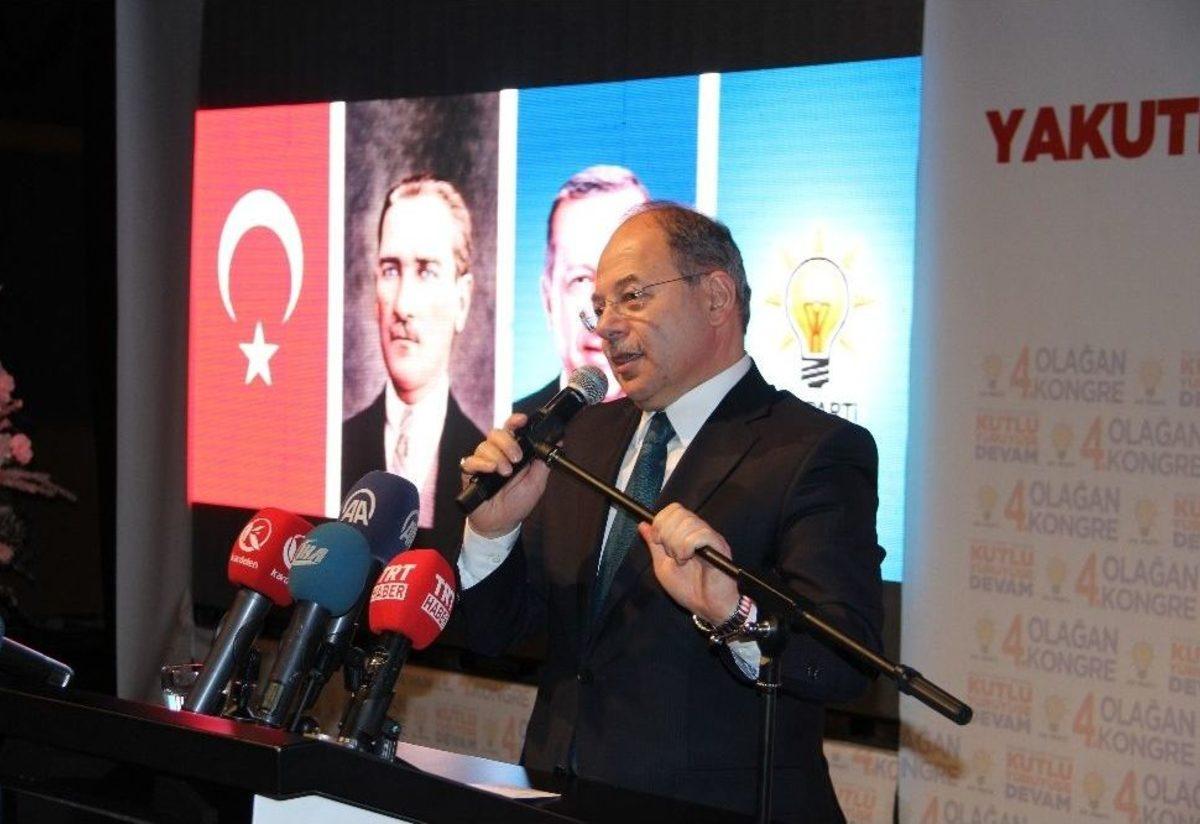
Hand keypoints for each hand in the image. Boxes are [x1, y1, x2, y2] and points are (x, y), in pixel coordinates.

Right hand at [461, 413, 550, 537]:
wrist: (501, 523)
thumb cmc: (518, 502)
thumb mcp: (537, 483)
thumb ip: (543, 462)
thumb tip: (559, 443)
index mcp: (514, 451)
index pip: (512, 430)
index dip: (515, 421)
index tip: (522, 420)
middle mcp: (498, 453)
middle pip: (497, 433)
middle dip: (508, 443)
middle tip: (517, 458)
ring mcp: (483, 461)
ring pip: (485, 445)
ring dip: (497, 457)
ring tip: (505, 473)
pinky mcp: (470, 472)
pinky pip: (470, 460)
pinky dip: (481, 463)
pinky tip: (490, 470)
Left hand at [638, 503, 740, 623]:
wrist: (708, 607)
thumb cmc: (688, 590)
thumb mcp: (662, 565)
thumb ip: (654, 545)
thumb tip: (644, 524)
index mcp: (687, 533)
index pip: (674, 509)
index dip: (661, 521)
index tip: (657, 540)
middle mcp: (700, 531)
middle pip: (679, 512)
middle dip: (666, 533)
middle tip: (670, 553)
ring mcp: (711, 537)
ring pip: (688, 522)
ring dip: (676, 543)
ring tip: (681, 560)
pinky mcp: (719, 546)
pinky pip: (701, 534)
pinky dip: (687, 546)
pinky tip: (688, 558)